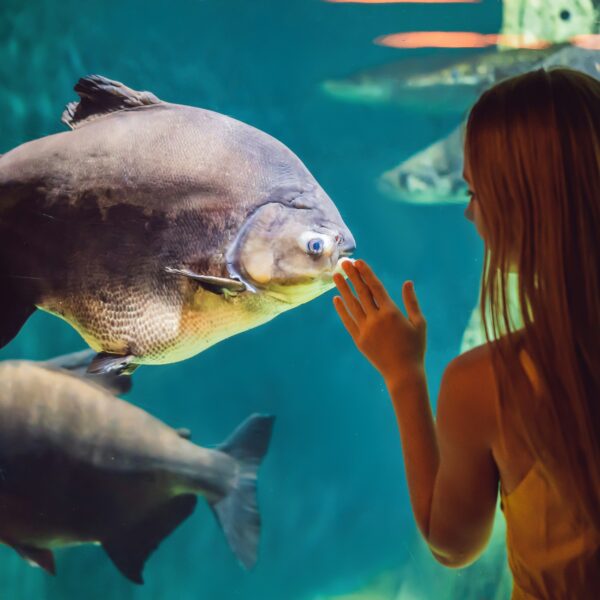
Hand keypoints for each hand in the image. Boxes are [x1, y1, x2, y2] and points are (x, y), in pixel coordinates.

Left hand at [332, 260, 426, 386]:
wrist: (403, 373)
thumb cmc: (415, 348)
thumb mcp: (419, 323)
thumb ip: (412, 302)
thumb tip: (407, 282)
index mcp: (392, 313)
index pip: (375, 287)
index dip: (366, 273)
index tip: (359, 262)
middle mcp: (376, 319)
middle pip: (361, 293)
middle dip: (353, 276)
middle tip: (344, 263)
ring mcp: (366, 330)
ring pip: (352, 305)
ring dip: (343, 289)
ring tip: (336, 276)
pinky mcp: (359, 340)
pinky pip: (348, 321)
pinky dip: (342, 310)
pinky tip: (336, 299)